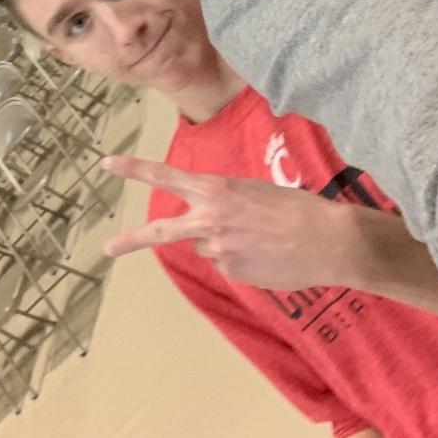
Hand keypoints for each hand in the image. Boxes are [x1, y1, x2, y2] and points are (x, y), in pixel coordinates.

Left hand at [102, 155, 362, 290]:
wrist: (331, 241)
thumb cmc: (298, 208)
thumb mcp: (254, 190)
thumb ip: (223, 202)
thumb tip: (209, 223)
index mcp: (215, 189)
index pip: (165, 176)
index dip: (134, 169)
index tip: (107, 164)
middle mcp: (210, 219)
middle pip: (161, 231)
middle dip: (131, 239)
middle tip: (107, 247)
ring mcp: (219, 250)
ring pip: (207, 246)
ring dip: (224, 242)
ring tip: (260, 237)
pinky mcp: (232, 273)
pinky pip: (228, 264)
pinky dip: (242, 260)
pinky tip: (267, 255)